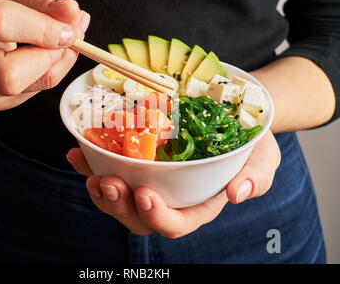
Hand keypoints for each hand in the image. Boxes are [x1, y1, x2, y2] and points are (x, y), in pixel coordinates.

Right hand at [0, 0, 89, 111]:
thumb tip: (72, 13)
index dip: (42, 27)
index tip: (69, 24)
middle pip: (8, 73)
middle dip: (50, 55)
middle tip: (70, 37)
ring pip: (26, 86)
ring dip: (57, 63)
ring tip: (61, 41)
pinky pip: (32, 92)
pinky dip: (48, 72)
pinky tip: (43, 55)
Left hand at [67, 131, 280, 237]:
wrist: (229, 114)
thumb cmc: (248, 140)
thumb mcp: (262, 156)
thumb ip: (256, 176)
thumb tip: (238, 194)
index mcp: (198, 205)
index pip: (177, 224)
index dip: (158, 216)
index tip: (145, 194)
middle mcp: (169, 198)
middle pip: (138, 216)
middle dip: (119, 205)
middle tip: (107, 182)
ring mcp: (149, 181)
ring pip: (119, 198)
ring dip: (100, 190)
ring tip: (90, 170)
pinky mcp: (134, 163)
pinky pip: (108, 169)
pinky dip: (90, 163)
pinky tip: (77, 153)